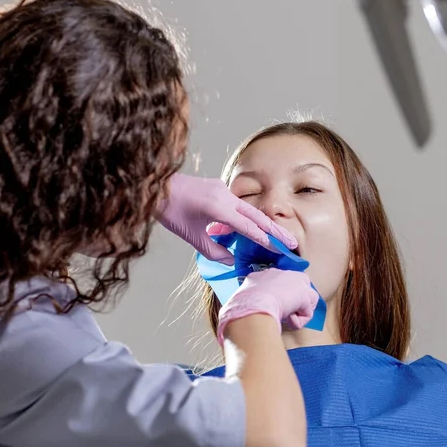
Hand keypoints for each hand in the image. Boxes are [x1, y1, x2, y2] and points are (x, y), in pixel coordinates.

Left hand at [156, 174, 296, 263]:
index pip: (248, 227)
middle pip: (256, 216)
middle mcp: (224, 195)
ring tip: (279, 236)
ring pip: (249, 209)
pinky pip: (237, 204)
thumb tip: (232, 260)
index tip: (280, 249)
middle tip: (292, 243)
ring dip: (264, 223)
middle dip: (275, 230)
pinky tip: (253, 227)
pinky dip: (248, 216)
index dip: (265, 240)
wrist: (154, 186)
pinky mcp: (218, 187)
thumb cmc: (170, 211)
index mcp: (218, 208)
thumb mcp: (191, 236)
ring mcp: (222, 188)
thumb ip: (213, 250)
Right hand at [217, 269, 318, 344]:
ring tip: (283, 318)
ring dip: (296, 311)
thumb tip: (234, 315)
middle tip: (279, 313)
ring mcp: (291, 281)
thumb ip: (243, 304)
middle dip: (289, 301)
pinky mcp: (303, 293)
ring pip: (304, 299)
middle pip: (292, 287)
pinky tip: (288, 320)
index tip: (268, 308)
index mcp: (257, 276)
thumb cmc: (239, 311)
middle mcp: (276, 274)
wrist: (251, 309)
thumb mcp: (237, 304)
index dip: (274, 298)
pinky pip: (307, 312)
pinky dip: (300, 320)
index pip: (273, 285)